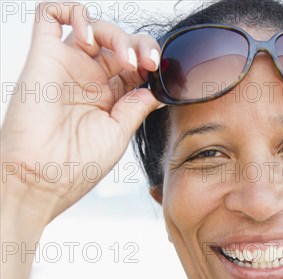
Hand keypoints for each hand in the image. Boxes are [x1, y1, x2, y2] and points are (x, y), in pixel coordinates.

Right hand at [1, 1, 161, 223]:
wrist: (41, 178)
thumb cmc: (76, 165)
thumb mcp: (118, 134)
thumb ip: (136, 107)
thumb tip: (154, 88)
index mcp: (109, 97)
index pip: (134, 65)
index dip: (150, 61)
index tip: (161, 72)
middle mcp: (88, 79)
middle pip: (119, 42)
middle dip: (141, 45)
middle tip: (148, 63)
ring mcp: (67, 66)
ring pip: (94, 26)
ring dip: (116, 34)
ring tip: (123, 59)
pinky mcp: (43, 56)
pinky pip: (49, 15)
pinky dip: (73, 12)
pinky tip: (89, 38)